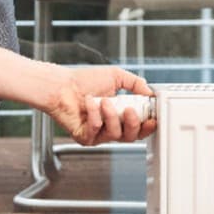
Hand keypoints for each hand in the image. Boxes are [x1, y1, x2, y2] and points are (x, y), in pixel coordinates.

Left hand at [40, 67, 157, 146]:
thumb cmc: (83, 81)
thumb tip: (150, 92)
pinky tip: (89, 103)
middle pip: (131, 137)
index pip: (139, 127)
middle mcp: (110, 126)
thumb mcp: (116, 76)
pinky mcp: (85, 138)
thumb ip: (135, 83)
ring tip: (104, 101)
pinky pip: (96, 131)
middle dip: (134, 123)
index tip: (153, 118)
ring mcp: (98, 134)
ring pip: (115, 134)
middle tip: (129, 109)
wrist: (61, 86)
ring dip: (111, 116)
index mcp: (120, 114)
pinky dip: (94, 115)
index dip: (148, 125)